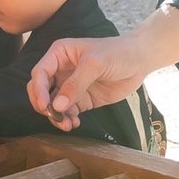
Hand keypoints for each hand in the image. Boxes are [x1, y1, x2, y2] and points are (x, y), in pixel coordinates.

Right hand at [27, 35, 153, 131]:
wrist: (140, 61)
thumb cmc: (117, 53)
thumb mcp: (95, 64)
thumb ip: (76, 84)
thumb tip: (57, 106)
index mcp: (59, 54)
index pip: (40, 73)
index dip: (39, 90)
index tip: (45, 106)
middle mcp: (61, 70)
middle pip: (41, 90)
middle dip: (44, 105)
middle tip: (55, 116)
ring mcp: (71, 86)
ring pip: (53, 104)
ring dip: (56, 116)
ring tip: (67, 125)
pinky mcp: (82, 99)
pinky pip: (68, 112)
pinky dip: (68, 119)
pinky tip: (75, 123)